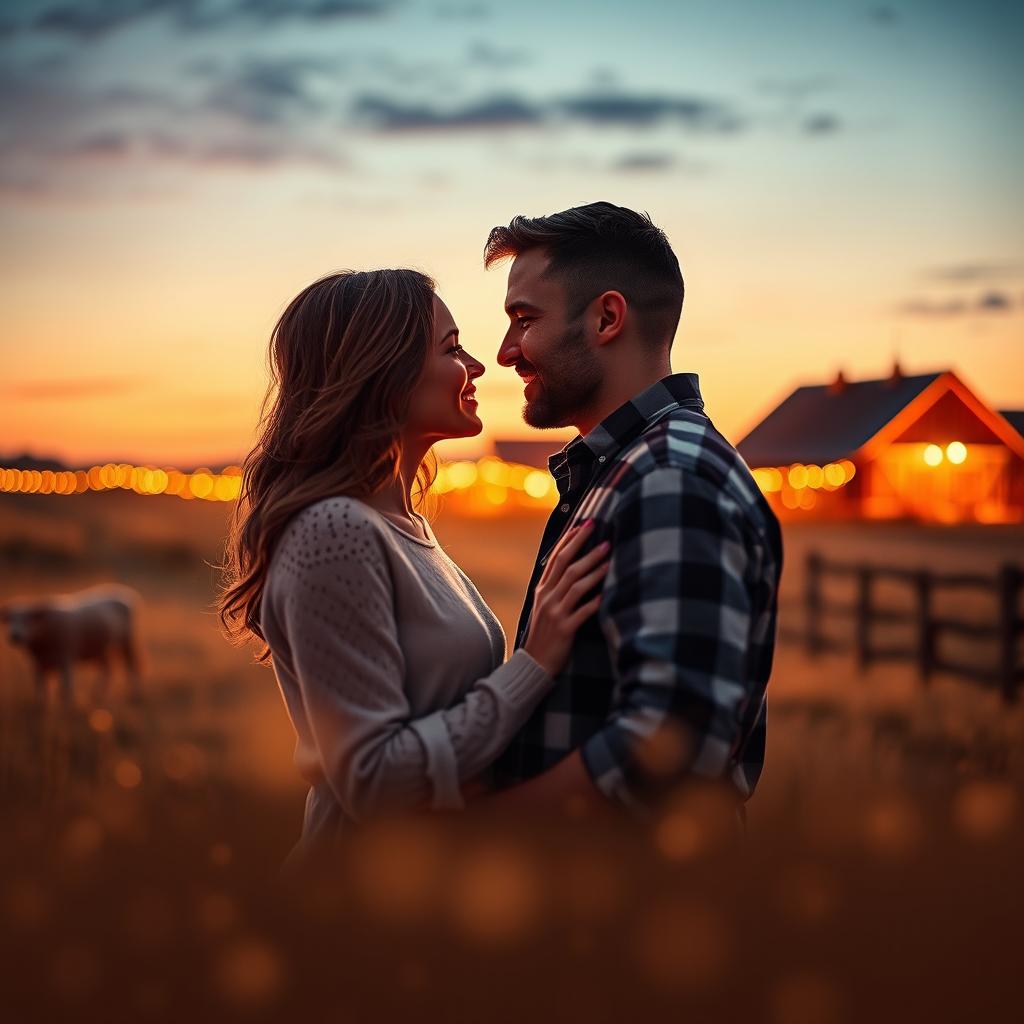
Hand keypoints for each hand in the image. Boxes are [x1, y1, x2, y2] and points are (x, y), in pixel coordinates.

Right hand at [522, 520, 610, 678]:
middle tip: (600, 532)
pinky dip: (593, 603)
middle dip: (583, 547)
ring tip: (609, 557)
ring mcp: (555, 613)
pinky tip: (605, 595)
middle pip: (566, 566)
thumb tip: (573, 567)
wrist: (534, 663)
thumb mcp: (544, 606)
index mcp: (543, 589)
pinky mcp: (565, 629)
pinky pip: (581, 612)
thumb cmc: (545, 633)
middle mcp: (547, 597)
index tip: (584, 524)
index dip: (570, 540)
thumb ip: (556, 587)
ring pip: (576, 585)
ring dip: (593, 570)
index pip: (556, 558)